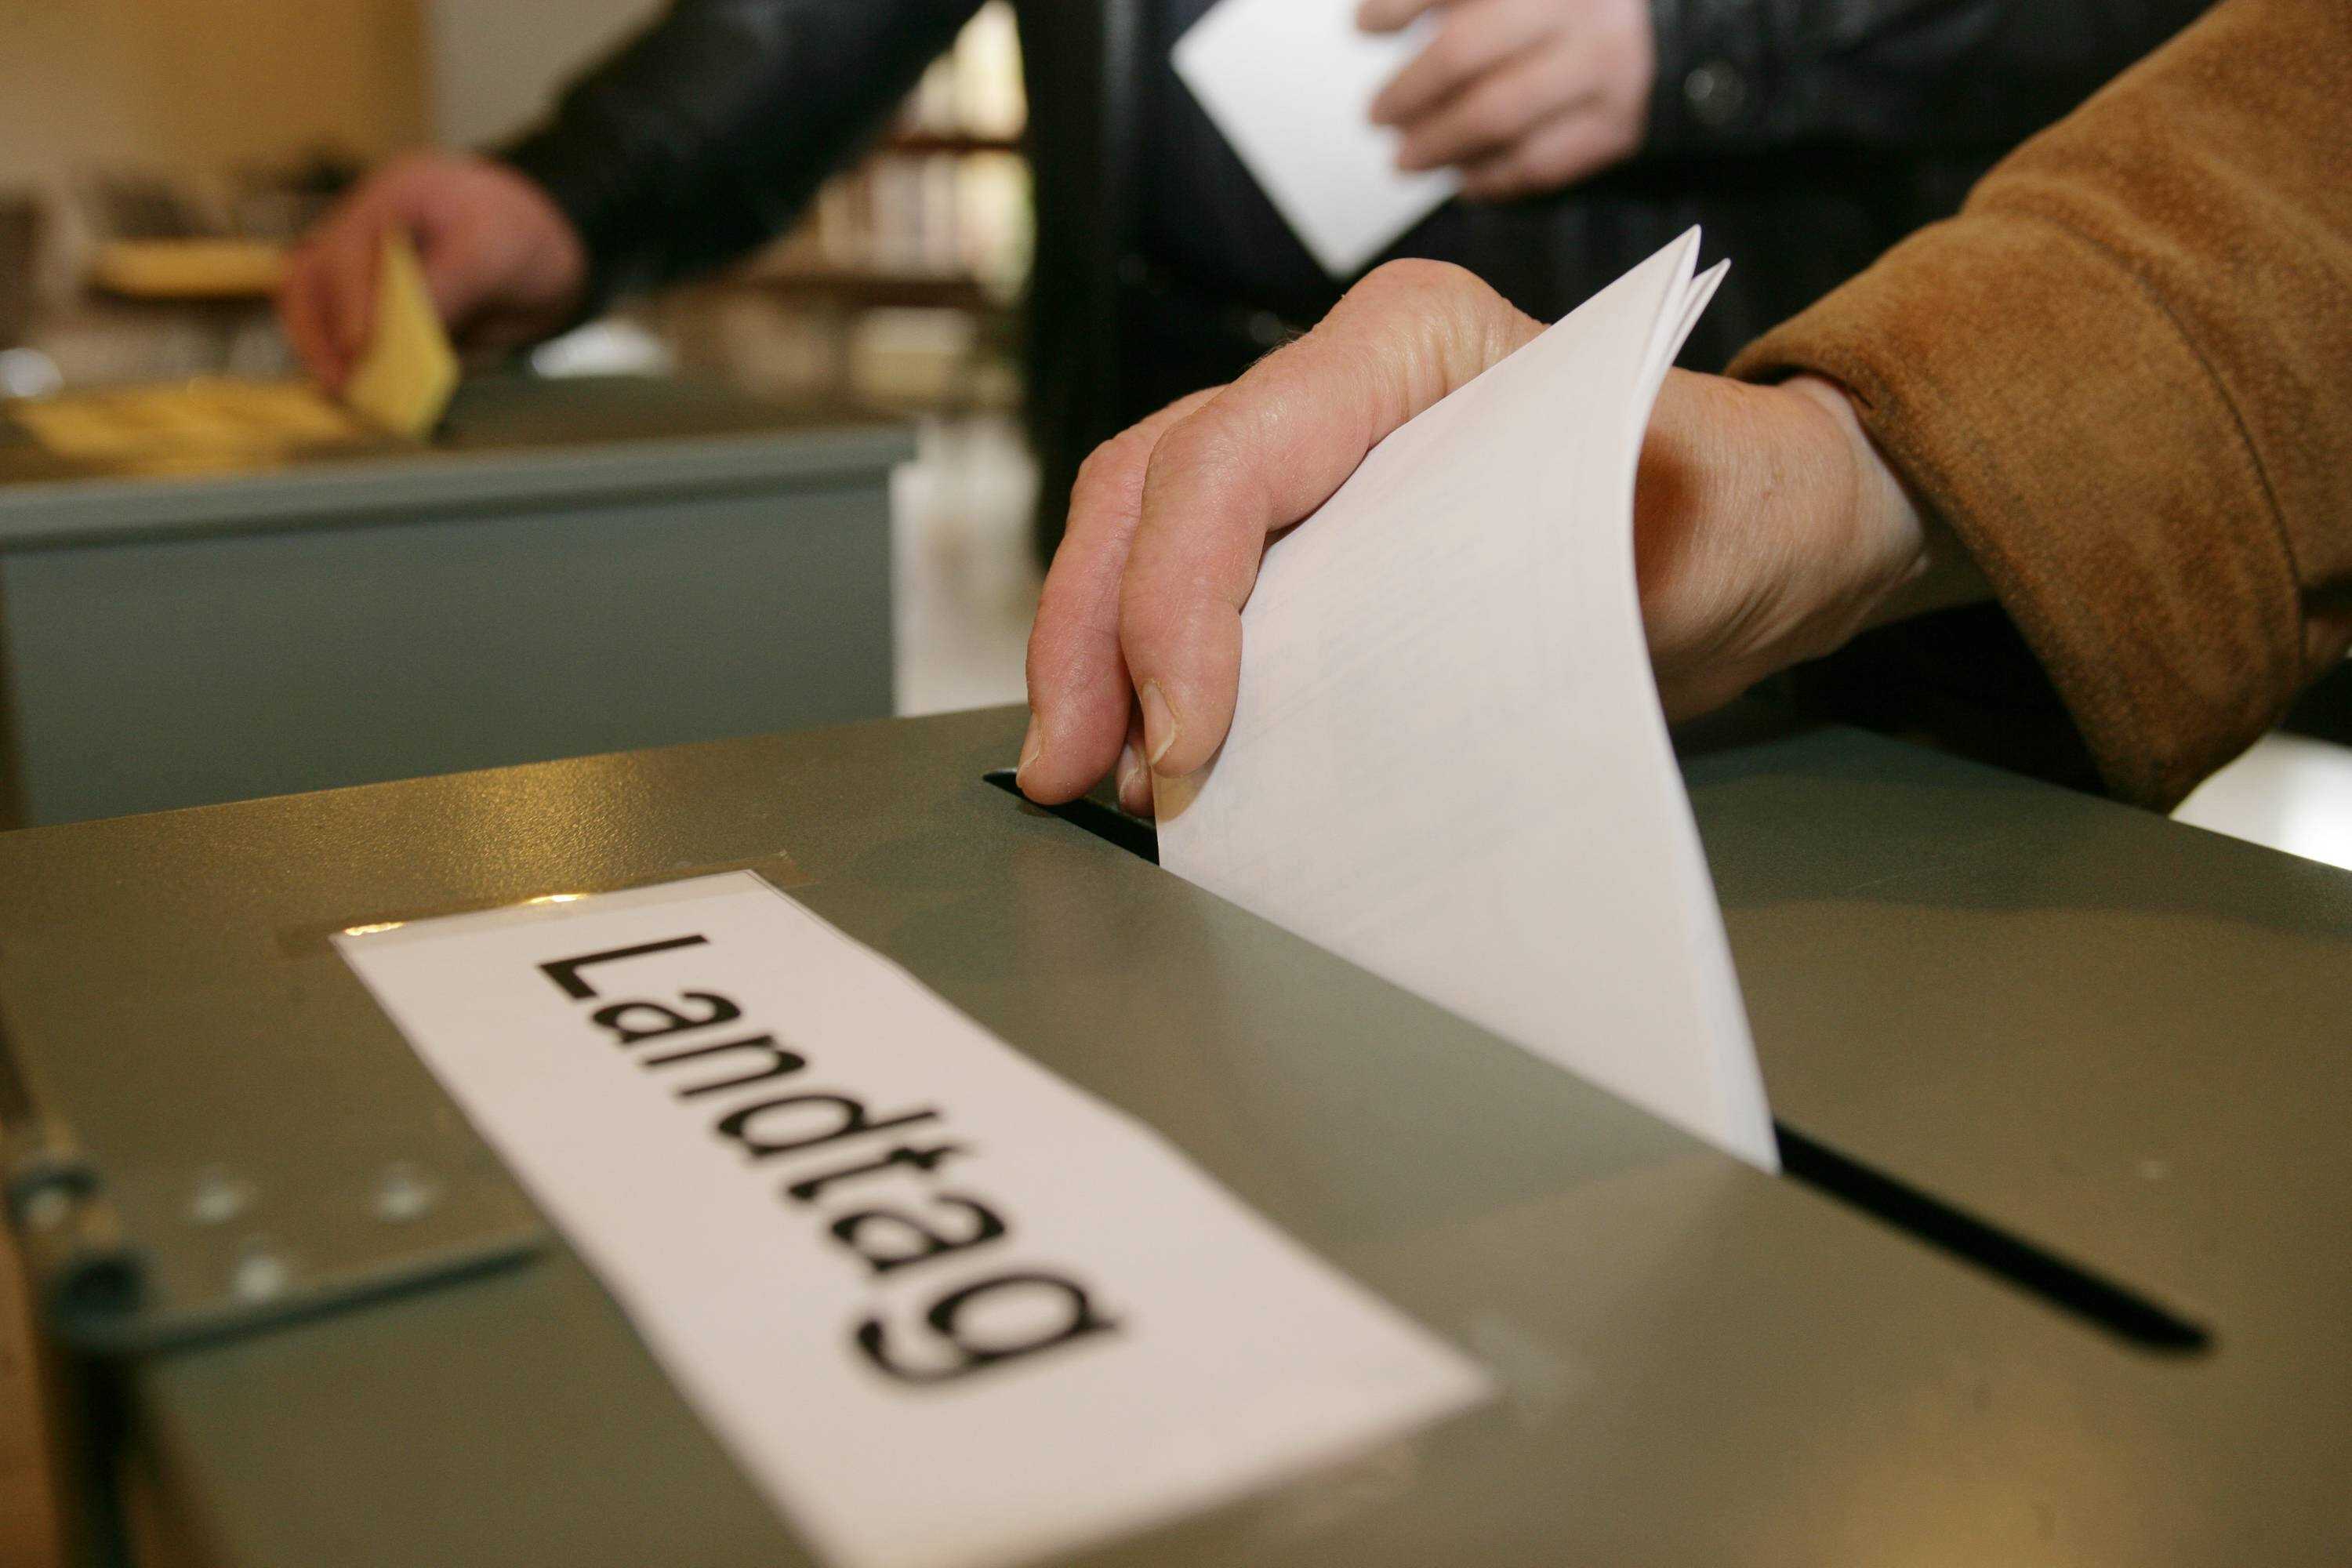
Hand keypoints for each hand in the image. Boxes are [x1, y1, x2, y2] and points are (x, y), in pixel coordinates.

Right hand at [278, 153, 589, 392]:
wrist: (549, 253)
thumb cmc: (523, 237)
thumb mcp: (494, 254)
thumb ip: (448, 287)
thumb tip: (403, 334)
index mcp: (391, 198)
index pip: (346, 251)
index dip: (349, 303)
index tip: (360, 348)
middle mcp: (364, 230)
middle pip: (311, 278)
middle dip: (318, 331)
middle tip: (340, 381)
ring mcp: (363, 266)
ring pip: (313, 305)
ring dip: (320, 348)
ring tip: (342, 390)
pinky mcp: (374, 304)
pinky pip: (341, 330)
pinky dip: (343, 358)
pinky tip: (358, 388)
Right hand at [1017, 260, 1980, 811]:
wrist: (1754, 536)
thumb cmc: (1724, 518)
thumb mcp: (1654, 551)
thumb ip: (1499, 608)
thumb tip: (1347, 718)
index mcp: (1408, 340)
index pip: (1232, 457)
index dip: (1175, 604)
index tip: (1184, 745)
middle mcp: (1332, 377)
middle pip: (1149, 486)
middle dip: (1089, 634)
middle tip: (1076, 774)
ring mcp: (1307, 448)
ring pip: (1137, 525)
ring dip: (1091, 654)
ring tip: (1089, 779)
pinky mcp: (1302, 526)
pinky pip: (1181, 575)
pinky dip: (1140, 663)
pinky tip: (1136, 751)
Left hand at [1361, 0, 1655, 199]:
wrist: (1661, 33)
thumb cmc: (1561, 12)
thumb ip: (1448, 2)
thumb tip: (1371, 23)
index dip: (1399, 4)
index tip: (1365, 27)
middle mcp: (1576, 7)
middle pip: (1462, 54)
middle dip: (1407, 93)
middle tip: (1377, 116)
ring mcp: (1601, 67)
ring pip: (1496, 116)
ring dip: (1437, 146)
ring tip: (1405, 158)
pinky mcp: (1616, 125)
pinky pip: (1535, 165)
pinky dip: (1487, 178)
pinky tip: (1461, 177)